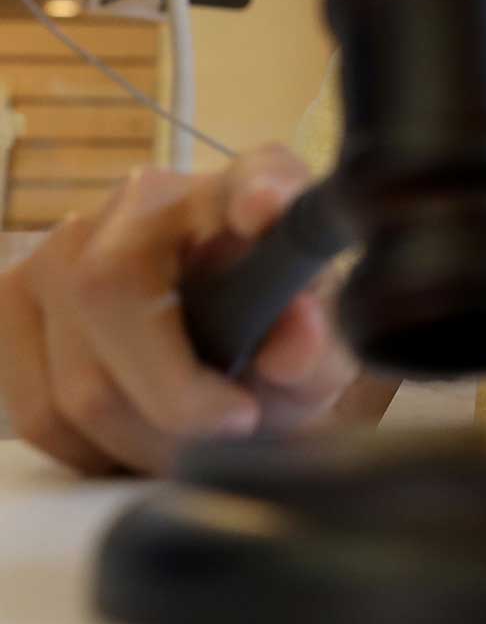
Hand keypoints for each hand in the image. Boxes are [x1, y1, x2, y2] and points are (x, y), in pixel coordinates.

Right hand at [0, 145, 358, 474]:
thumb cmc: (271, 342)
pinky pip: (34, 409)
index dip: (259, 190)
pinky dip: (88, 448)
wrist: (217, 352)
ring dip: (137, 441)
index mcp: (247, 190)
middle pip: (113, 297)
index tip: (266, 208)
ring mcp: (63, 245)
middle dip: (175, 401)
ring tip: (188, 447)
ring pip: (75, 380)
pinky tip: (135, 438)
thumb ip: (318, 351)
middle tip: (230, 432)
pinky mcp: (12, 299)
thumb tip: (295, 341)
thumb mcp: (315, 355)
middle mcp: (144, 199)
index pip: (255, 175)